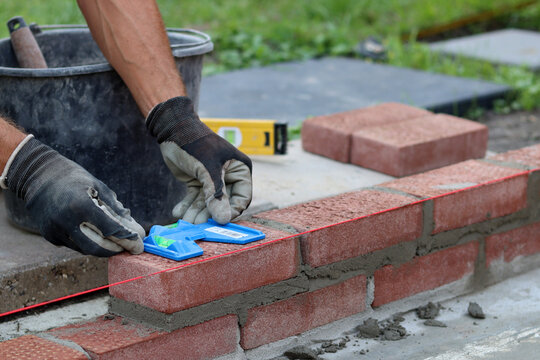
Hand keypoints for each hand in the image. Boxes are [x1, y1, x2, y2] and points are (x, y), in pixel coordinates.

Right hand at [3, 137, 143, 256]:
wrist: (38, 176)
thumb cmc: (74, 179)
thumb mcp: (99, 188)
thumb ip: (116, 210)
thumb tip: (135, 229)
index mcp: (81, 205)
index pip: (110, 229)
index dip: (127, 238)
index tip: (139, 243)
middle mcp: (66, 221)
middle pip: (97, 247)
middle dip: (117, 250)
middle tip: (130, 248)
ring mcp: (55, 230)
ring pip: (86, 249)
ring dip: (104, 248)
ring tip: (118, 242)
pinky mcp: (49, 236)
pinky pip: (74, 245)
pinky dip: (88, 243)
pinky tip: (97, 236)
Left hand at [146, 96, 251, 223]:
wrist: (173, 129)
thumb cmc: (195, 144)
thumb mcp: (207, 169)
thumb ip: (216, 195)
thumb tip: (223, 219)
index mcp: (240, 169)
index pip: (242, 197)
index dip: (232, 211)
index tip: (219, 222)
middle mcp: (229, 176)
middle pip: (223, 203)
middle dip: (209, 214)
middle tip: (197, 224)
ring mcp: (213, 180)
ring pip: (207, 203)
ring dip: (196, 212)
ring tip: (185, 220)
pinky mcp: (198, 182)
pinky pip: (195, 199)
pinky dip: (187, 206)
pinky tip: (178, 212)